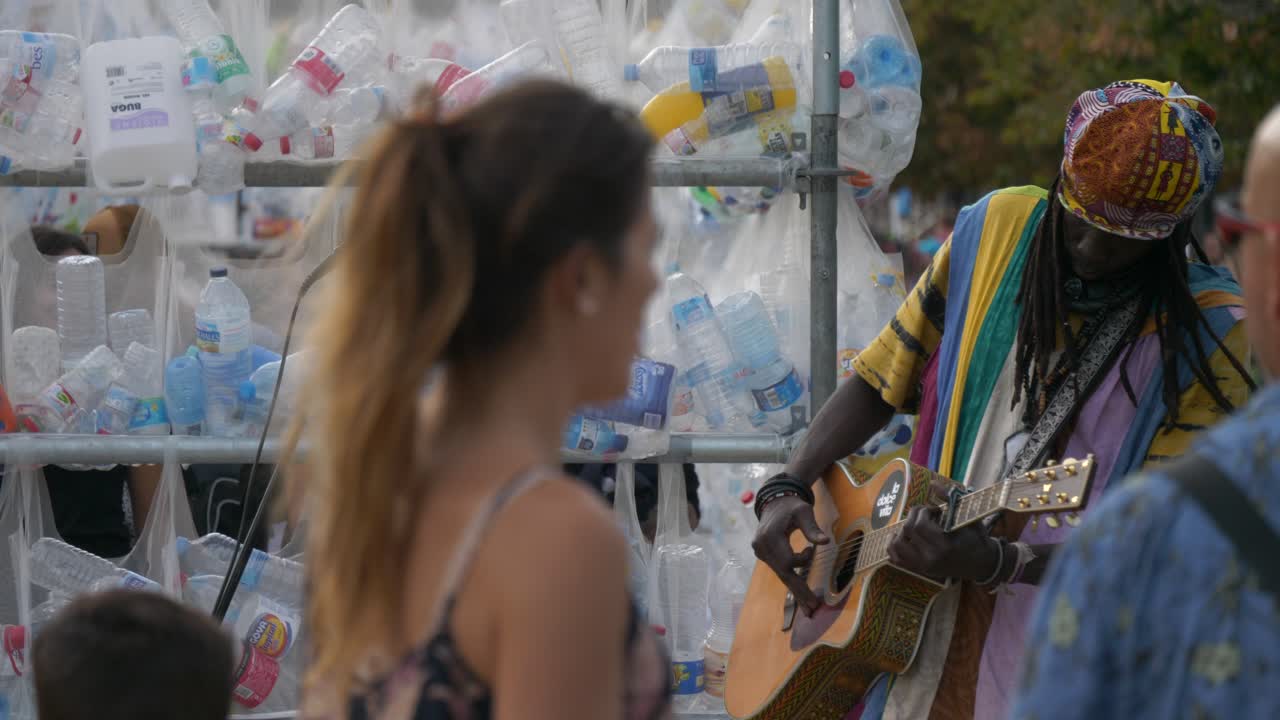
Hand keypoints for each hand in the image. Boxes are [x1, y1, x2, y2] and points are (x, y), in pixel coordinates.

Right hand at [751, 496, 828, 613]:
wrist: (774, 502)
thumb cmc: (791, 506)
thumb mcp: (803, 512)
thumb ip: (812, 528)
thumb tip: (825, 542)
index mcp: (769, 536)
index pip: (787, 560)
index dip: (803, 559)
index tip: (812, 549)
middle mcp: (761, 547)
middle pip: (783, 573)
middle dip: (799, 591)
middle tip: (812, 609)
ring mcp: (761, 553)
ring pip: (781, 575)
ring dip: (796, 590)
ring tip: (809, 609)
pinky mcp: (764, 555)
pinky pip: (779, 571)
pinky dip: (791, 582)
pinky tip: (800, 596)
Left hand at [886, 505, 999, 581]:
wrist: (980, 563)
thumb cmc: (975, 537)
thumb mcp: (968, 517)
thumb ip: (950, 499)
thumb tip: (933, 484)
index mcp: (945, 546)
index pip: (920, 525)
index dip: (923, 511)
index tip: (933, 510)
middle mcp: (931, 558)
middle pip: (907, 531)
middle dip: (913, 516)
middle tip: (924, 515)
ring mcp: (923, 566)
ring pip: (896, 544)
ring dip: (901, 530)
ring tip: (913, 526)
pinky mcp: (919, 570)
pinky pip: (895, 558)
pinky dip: (893, 546)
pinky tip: (902, 536)